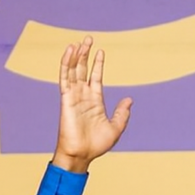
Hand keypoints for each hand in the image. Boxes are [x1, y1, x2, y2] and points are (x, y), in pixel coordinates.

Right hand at [51, 37, 131, 173]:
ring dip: (76, 56)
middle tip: (88, 38)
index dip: (97, 64)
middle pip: (82, 70)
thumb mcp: (116, 128)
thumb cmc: (96, 145)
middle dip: (85, 54)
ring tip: (80, 41)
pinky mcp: (66, 99)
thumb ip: (122, 113)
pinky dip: (66, 64)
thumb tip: (129, 99)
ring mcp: (74, 96)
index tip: (100, 51)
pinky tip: (70, 52)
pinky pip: (65, 78)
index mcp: (94, 101)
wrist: (81, 155)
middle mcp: (83, 96)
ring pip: (73, 71)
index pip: (95, 77)